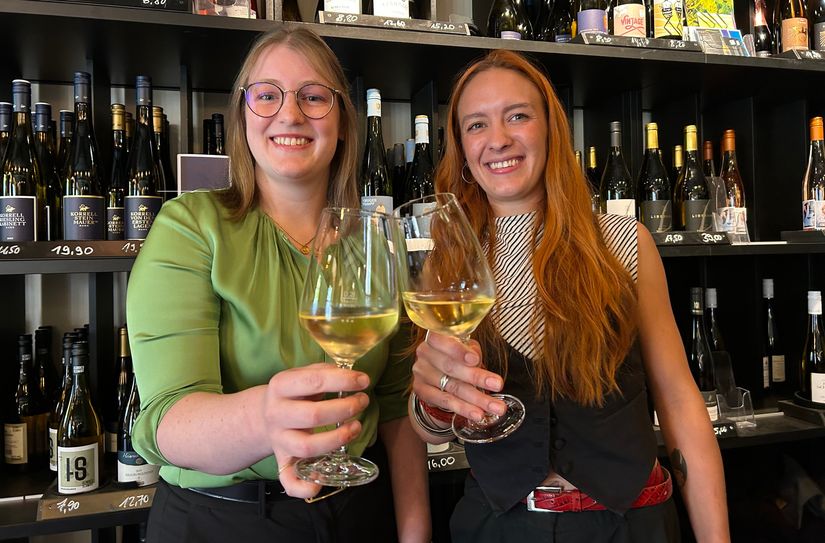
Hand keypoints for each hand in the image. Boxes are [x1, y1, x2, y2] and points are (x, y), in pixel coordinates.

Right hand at [263, 363, 369, 497]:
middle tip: (362, 402)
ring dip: (337, 439)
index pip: (314, 381)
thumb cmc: (294, 392)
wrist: (264, 414)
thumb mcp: (302, 374)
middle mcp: (276, 414)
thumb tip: (352, 376)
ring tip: (356, 427)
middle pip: (312, 416)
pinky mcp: (281, 461)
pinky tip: (320, 484)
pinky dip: (303, 487)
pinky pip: (288, 479)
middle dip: (344, 409)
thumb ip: (324, 372)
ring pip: (306, 447)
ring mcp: (278, 440)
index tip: (364, 381)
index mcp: (280, 386)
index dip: (343, 381)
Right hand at [411, 332, 506, 422]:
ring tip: (494, 406)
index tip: (475, 360)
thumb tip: (477, 360)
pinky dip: (463, 408)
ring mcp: (421, 373)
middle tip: (497, 384)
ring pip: (452, 387)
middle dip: (476, 377)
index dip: (458, 351)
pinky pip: (445, 402)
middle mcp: (425, 353)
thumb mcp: (464, 348)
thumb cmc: (454, 357)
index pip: (441, 340)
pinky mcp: (421, 391)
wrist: (435, 375)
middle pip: (451, 367)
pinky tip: (476, 413)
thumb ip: (471, 351)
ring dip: (476, 398)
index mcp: (435, 338)